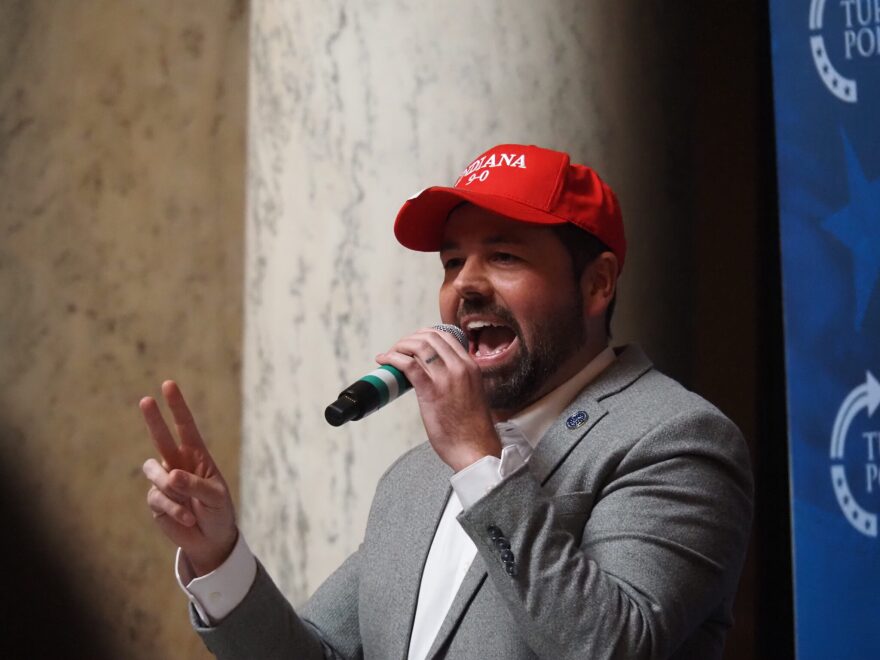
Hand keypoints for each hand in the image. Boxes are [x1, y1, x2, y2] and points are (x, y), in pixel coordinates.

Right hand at [140, 380, 237, 575]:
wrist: (211, 540)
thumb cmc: (219, 512)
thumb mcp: (216, 497)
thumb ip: (196, 484)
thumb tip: (170, 474)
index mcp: (197, 457)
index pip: (185, 427)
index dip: (177, 407)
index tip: (169, 385)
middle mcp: (178, 464)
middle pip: (162, 438)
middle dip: (154, 419)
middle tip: (146, 400)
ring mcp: (165, 482)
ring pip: (154, 472)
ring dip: (170, 487)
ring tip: (189, 505)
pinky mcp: (156, 500)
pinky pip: (157, 498)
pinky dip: (173, 509)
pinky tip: (187, 519)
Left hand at [376, 328, 500, 470]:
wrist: (476, 449)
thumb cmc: (472, 429)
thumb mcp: (471, 393)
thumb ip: (458, 380)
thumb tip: (434, 375)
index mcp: (471, 366)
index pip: (445, 336)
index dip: (424, 335)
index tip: (412, 344)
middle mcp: (460, 367)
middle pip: (430, 336)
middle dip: (409, 339)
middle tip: (398, 350)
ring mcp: (446, 377)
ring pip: (418, 346)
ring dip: (399, 347)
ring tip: (389, 355)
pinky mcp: (432, 391)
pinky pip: (409, 365)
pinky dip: (393, 359)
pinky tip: (384, 361)